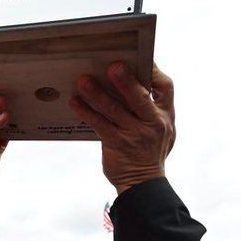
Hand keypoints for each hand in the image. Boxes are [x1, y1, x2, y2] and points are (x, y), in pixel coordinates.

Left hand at [69, 62, 175, 195]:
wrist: (143, 183)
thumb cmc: (149, 151)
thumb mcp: (161, 128)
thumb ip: (151, 107)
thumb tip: (132, 80)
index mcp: (165, 114)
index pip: (164, 87)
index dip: (153, 71)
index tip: (140, 56)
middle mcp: (152, 123)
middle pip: (139, 97)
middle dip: (125, 81)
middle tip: (113, 66)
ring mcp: (134, 134)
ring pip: (114, 110)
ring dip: (97, 94)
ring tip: (83, 81)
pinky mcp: (116, 144)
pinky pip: (99, 124)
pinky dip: (85, 112)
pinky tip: (75, 102)